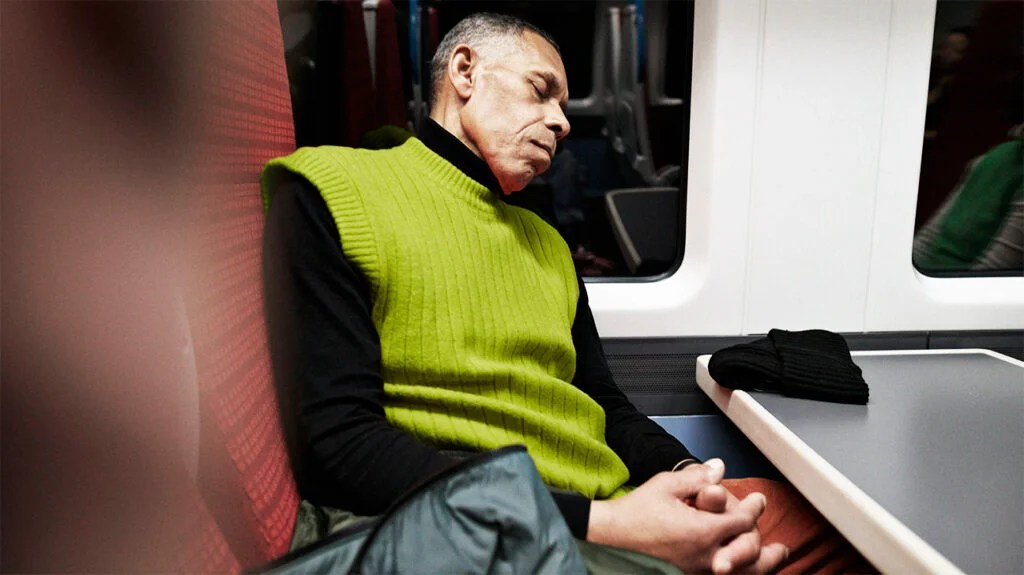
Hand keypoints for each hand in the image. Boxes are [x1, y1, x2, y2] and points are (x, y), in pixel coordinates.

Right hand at [587, 462, 780, 573]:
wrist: (610, 537)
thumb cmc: (636, 511)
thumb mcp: (666, 485)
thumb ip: (697, 477)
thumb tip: (719, 468)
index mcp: (703, 531)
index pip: (741, 521)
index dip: (754, 509)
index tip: (759, 500)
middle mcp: (705, 555)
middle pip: (748, 553)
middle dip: (766, 546)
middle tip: (780, 543)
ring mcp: (696, 570)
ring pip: (740, 573)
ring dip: (760, 567)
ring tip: (773, 561)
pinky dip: (739, 574)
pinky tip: (741, 569)